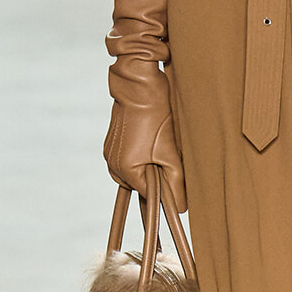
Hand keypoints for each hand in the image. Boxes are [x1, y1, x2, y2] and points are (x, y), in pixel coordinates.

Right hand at [103, 62, 186, 212]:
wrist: (139, 83)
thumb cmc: (156, 114)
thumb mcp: (170, 150)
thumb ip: (176, 182)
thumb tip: (180, 208)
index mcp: (126, 169)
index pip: (149, 195)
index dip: (166, 193)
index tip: (179, 190)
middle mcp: (113, 164)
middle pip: (141, 185)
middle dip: (157, 179)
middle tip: (171, 159)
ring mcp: (110, 153)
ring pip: (136, 172)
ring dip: (150, 167)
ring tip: (161, 147)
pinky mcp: (112, 143)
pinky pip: (129, 160)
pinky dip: (142, 157)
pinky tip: (151, 141)